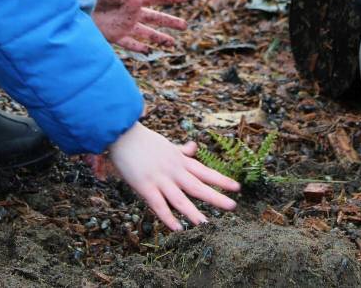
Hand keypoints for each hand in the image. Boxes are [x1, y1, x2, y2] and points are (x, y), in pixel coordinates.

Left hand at [92, 0, 186, 51]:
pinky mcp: (116, 36)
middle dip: (170, 22)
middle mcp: (133, 12)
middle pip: (157, 18)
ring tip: (172, 44)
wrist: (77, 8)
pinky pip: (131, 44)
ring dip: (160, 38)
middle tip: (185, 26)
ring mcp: (125, 25)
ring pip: (148, 33)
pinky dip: (139, 48)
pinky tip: (148, 52)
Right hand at [108, 122, 239, 230]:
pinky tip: (177, 228)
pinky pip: (158, 205)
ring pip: (180, 198)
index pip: (205, 171)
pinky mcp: (144, 186)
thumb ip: (181, 150)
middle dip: (215, 196)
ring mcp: (159, 178)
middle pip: (198, 186)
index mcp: (179, 161)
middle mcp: (173, 170)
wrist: (122, 133)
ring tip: (206, 224)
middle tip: (233, 206)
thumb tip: (194, 146)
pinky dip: (167, 217)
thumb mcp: (167, 144)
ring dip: (193, 212)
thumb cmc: (143, 140)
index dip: (221, 180)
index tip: (237, 187)